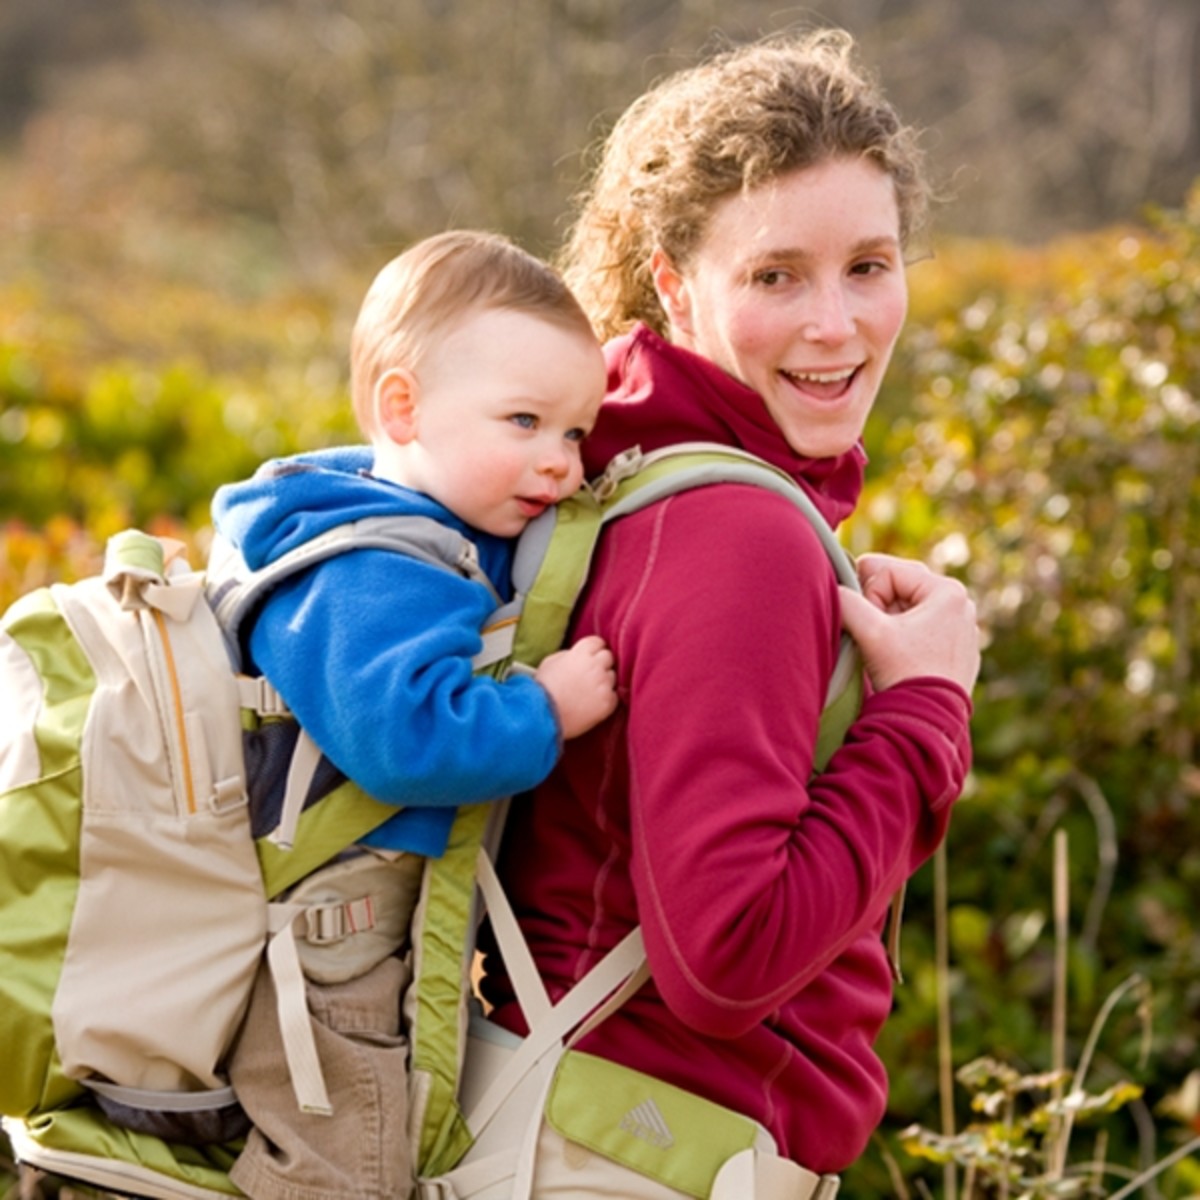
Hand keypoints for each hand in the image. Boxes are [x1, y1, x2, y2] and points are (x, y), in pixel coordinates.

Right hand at [534, 635, 618, 739]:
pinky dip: (605, 699)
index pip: (598, 642)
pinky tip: (592, 704)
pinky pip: (614, 696)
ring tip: (587, 692)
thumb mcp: (551, 661)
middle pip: (608, 657)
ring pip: (612, 677)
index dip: (594, 649)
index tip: (591, 656)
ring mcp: (603, 684)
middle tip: (589, 675)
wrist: (544, 714)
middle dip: (600, 664)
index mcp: (581, 653)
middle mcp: (595, 666)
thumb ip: (569, 654)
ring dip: (603, 682)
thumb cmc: (544, 688)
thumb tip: (579, 655)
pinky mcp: (608, 702)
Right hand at [839, 553, 980, 693]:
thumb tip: (834, 588)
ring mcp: (960, 628)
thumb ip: (846, 601)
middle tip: (872, 634)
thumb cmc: (905, 675)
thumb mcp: (870, 632)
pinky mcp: (955, 649)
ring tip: (885, 649)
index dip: (868, 594)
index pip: (888, 571)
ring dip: (887, 623)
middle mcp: (961, 604)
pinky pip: (920, 629)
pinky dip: (902, 637)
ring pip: (907, 608)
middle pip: (899, 587)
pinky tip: (898, 659)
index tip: (868, 625)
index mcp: (948, 591)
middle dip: (877, 607)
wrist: (927, 723)